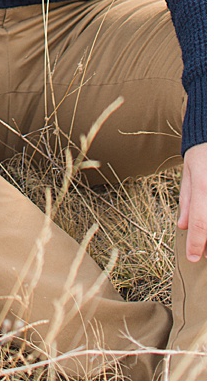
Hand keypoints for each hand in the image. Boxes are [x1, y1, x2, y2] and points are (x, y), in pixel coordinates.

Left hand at [177, 142, 205, 261]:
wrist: (212, 136)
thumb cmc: (203, 154)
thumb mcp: (189, 175)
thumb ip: (187, 202)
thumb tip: (182, 226)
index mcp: (205, 190)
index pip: (200, 224)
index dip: (197, 244)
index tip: (193, 257)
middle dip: (210, 246)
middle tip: (204, 255)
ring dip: (213, 237)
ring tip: (208, 245)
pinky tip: (209, 227)